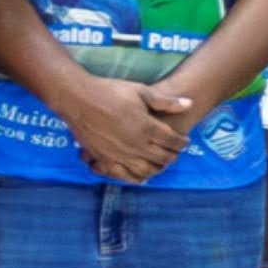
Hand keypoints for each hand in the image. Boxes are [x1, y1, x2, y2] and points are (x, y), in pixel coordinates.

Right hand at [61, 71, 185, 185]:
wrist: (77, 98)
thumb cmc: (109, 91)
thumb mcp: (140, 91)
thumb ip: (166, 101)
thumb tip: (190, 103)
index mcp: (147, 127)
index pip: (173, 141)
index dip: (182, 142)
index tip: (184, 141)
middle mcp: (136, 144)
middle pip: (163, 158)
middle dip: (173, 156)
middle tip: (174, 152)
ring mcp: (119, 154)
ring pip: (146, 170)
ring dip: (157, 168)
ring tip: (159, 163)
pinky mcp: (104, 159)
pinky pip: (123, 175)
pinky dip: (134, 177)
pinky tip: (139, 174)